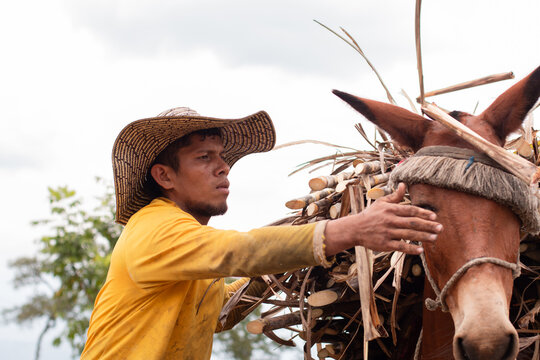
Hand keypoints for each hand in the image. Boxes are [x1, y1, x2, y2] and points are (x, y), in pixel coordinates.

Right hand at [324, 183, 441, 255]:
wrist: (355, 229)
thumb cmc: (370, 215)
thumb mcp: (381, 203)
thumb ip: (395, 196)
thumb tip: (404, 185)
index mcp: (390, 210)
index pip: (410, 210)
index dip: (423, 213)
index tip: (434, 216)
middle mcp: (390, 220)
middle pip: (412, 222)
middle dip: (428, 225)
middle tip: (440, 228)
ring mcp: (387, 233)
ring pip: (408, 234)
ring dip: (423, 236)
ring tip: (434, 238)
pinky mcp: (384, 244)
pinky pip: (400, 246)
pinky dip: (411, 248)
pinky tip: (420, 250)